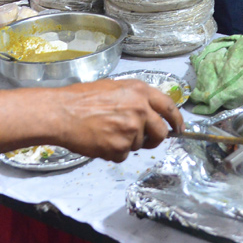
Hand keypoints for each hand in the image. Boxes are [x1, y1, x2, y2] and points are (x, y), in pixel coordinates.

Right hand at [51, 80, 181, 161]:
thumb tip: (149, 112)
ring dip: (128, 143)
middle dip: (155, 139)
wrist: (63, 112)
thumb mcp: (114, 87)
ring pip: (140, 144)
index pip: (169, 107)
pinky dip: (114, 152)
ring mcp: (131, 130)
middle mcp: (140, 110)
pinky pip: (124, 154)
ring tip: (107, 132)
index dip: (177, 120)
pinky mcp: (120, 147)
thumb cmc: (82, 98)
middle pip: (161, 132)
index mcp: (140, 91)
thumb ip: (135, 98)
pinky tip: (101, 141)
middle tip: (143, 139)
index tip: (179, 128)